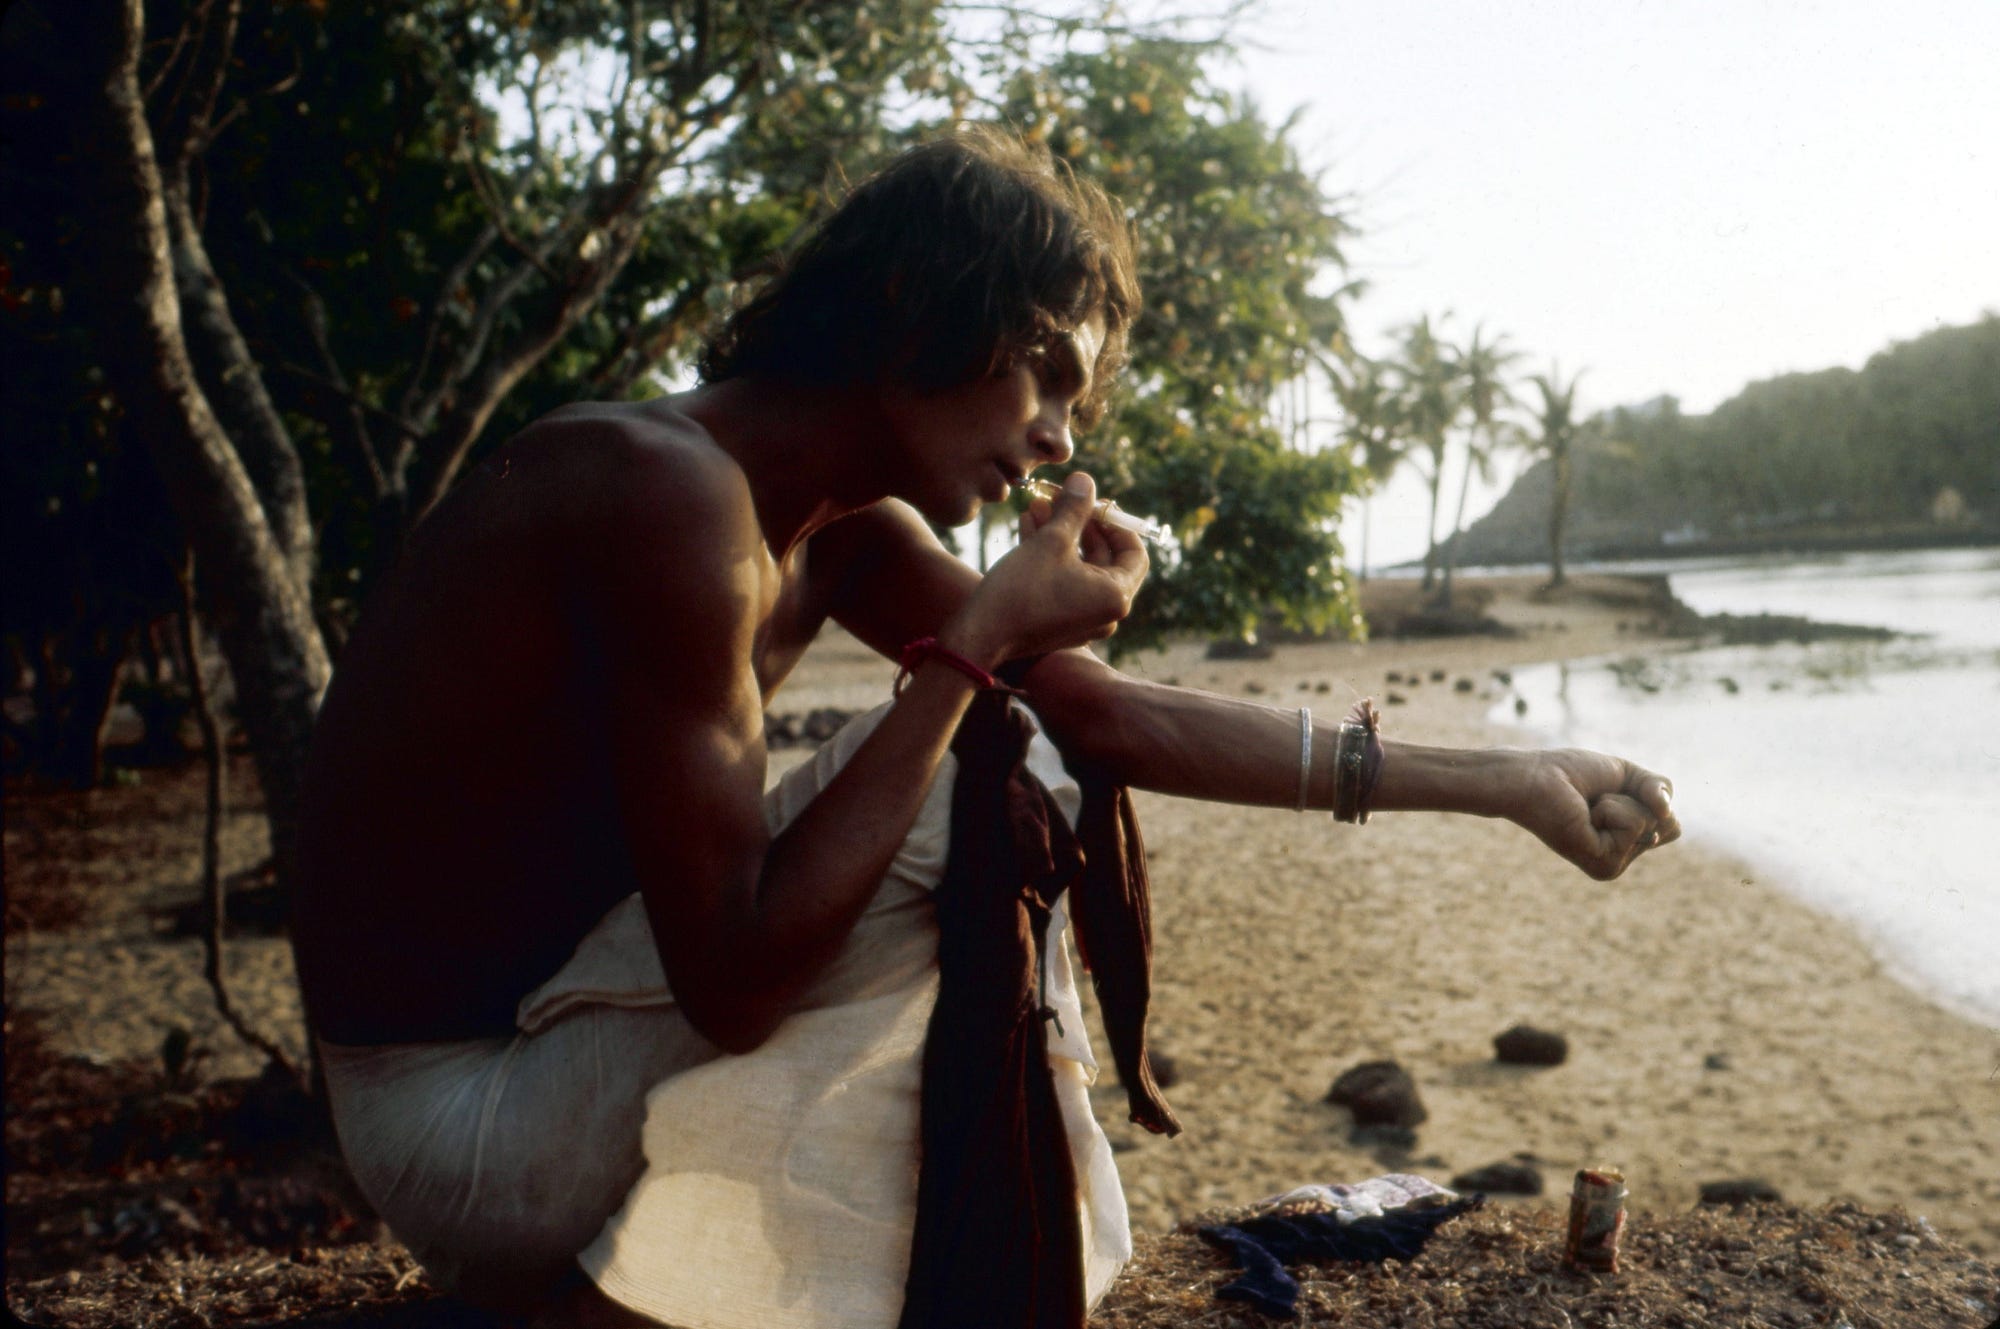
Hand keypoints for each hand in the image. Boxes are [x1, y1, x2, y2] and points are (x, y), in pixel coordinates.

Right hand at [943, 472, 1148, 664]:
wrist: (980, 636)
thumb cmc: (1020, 590)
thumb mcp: (1051, 541)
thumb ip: (1074, 508)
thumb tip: (1085, 480)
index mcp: (1115, 597)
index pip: (1134, 553)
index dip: (1116, 522)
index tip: (1093, 502)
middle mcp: (1105, 614)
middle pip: (1104, 558)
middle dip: (1080, 524)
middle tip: (1061, 497)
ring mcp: (1082, 622)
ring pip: (1079, 568)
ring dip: (1061, 535)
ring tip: (1038, 505)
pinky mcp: (1058, 623)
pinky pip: (1064, 583)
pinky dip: (1051, 558)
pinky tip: (1029, 527)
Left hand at [1513, 749, 1680, 880]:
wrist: (1532, 777)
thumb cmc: (1570, 774)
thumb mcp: (1627, 775)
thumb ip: (1659, 789)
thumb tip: (1666, 811)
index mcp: (1625, 843)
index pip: (1672, 825)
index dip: (1650, 796)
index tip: (1610, 792)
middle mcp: (1621, 859)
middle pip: (1670, 825)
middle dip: (1639, 798)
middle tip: (1598, 800)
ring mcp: (1613, 866)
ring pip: (1654, 823)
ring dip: (1620, 802)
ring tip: (1587, 807)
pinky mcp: (1603, 865)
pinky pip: (1634, 825)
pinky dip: (1611, 809)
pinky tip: (1583, 816)